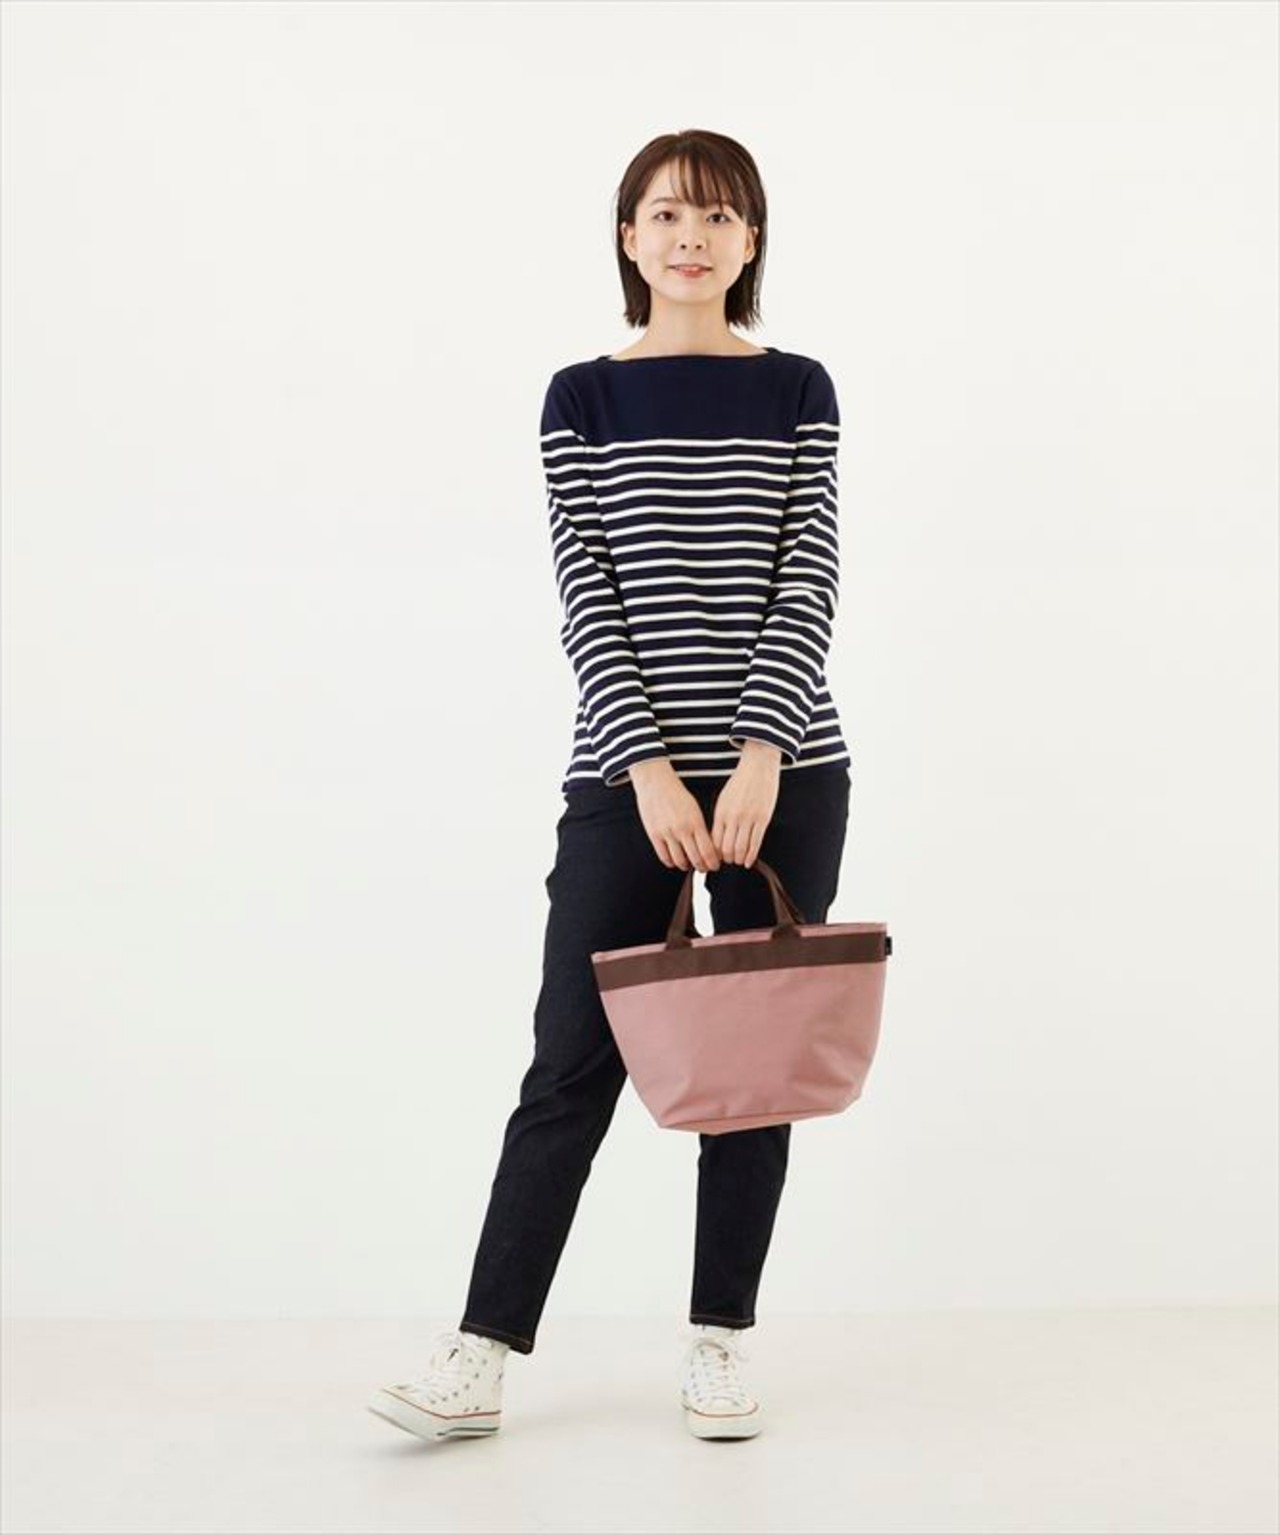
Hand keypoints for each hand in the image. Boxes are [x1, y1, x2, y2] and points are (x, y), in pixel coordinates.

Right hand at [628, 758, 721, 871]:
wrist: (656, 783)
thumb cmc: (677, 794)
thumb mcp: (695, 809)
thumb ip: (701, 828)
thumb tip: (708, 848)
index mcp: (696, 822)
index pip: (708, 851)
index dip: (713, 862)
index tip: (715, 865)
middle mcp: (682, 829)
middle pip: (696, 859)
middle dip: (702, 867)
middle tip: (704, 869)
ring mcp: (667, 833)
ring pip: (680, 861)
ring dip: (686, 866)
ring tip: (688, 865)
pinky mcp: (654, 835)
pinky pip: (664, 857)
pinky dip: (671, 863)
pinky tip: (674, 860)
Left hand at [710, 741, 781, 866]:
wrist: (757, 767)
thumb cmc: (740, 783)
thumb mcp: (724, 800)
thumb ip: (721, 819)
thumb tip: (718, 840)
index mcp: (721, 812)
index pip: (714, 841)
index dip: (715, 853)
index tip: (718, 857)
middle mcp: (733, 817)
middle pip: (726, 848)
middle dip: (727, 859)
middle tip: (729, 861)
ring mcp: (748, 819)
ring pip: (741, 849)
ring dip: (739, 859)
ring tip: (739, 861)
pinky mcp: (763, 819)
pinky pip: (756, 843)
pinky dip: (751, 856)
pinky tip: (749, 862)